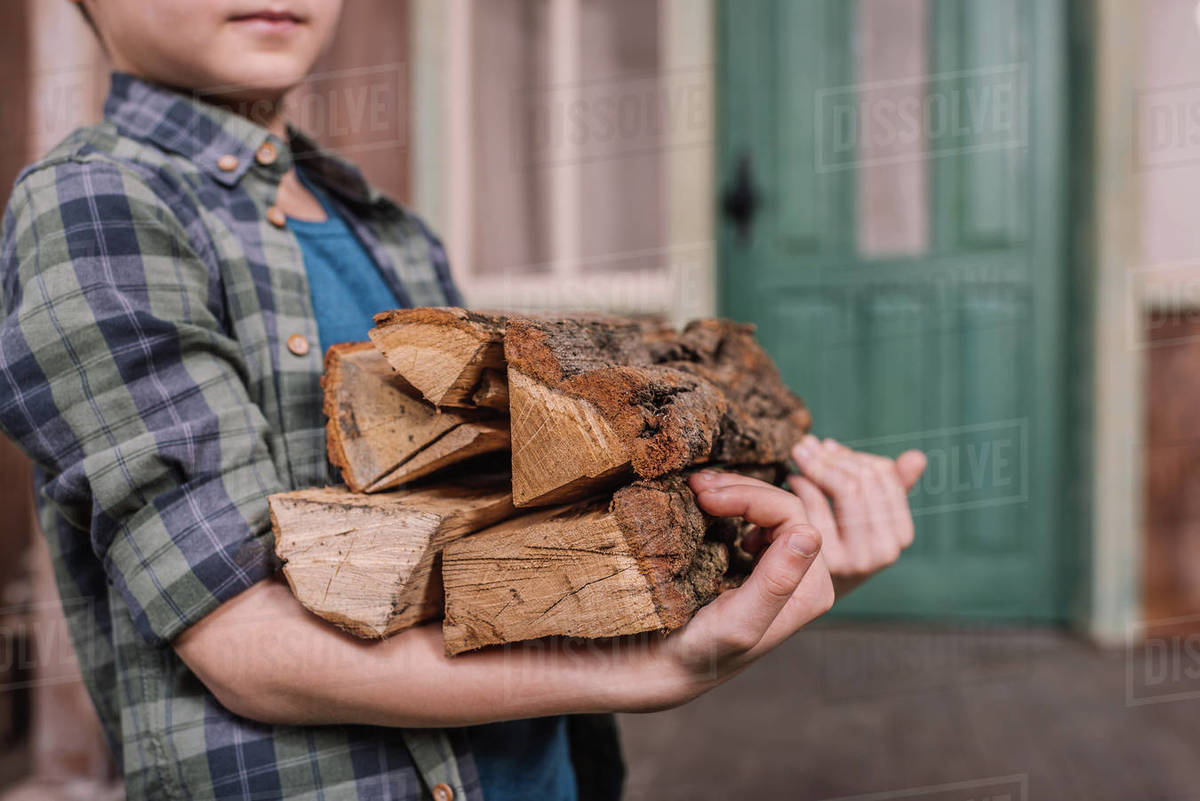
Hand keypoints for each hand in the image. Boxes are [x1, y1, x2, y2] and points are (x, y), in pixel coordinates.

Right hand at [632, 471, 834, 708]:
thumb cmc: (697, 652)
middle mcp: (803, 578)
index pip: (792, 516)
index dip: (748, 496)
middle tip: (694, 484)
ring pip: (769, 509)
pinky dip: (729, 506)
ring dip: (733, 492)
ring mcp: (781, 569)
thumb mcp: (737, 623)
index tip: (702, 496)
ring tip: (696, 489)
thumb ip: (777, 582)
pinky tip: (705, 508)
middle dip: (738, 489)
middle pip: (783, 507)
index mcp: (811, 590)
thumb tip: (811, 533)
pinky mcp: (757, 565)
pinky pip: (755, 521)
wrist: (662, 666)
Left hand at [788, 434, 925, 596]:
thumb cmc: (839, 545)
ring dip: (816, 463)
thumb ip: (892, 488)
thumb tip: (917, 457)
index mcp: (900, 534)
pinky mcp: (824, 561)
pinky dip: (802, 483)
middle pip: (864, 478)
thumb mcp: (869, 519)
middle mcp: (885, 551)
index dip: (853, 455)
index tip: (829, 446)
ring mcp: (856, 559)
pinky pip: (816, 504)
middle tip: (807, 444)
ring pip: (845, 486)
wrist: (806, 595)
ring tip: (798, 457)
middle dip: (831, 456)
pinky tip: (790, 480)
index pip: (882, 475)